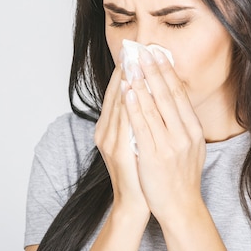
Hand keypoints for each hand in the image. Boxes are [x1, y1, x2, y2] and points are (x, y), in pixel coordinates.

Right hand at [94, 66, 149, 219]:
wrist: (135, 203)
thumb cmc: (139, 172)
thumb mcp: (136, 140)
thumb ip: (136, 119)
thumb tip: (144, 95)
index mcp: (109, 128)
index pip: (117, 92)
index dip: (124, 71)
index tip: (134, 51)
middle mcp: (105, 131)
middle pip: (115, 94)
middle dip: (125, 70)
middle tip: (133, 47)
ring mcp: (110, 141)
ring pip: (117, 104)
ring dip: (125, 81)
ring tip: (132, 60)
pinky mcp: (118, 152)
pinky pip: (123, 123)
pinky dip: (127, 105)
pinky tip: (131, 90)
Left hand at [123, 47, 206, 221]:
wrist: (180, 207)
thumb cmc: (181, 176)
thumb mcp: (191, 146)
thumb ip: (183, 124)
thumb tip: (174, 98)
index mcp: (193, 130)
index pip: (179, 94)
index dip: (167, 72)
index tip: (158, 53)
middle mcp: (185, 134)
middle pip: (167, 94)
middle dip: (154, 70)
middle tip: (144, 49)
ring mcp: (170, 145)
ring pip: (153, 106)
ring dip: (142, 82)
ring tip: (133, 64)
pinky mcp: (154, 156)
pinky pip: (142, 125)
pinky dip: (134, 106)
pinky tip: (127, 91)